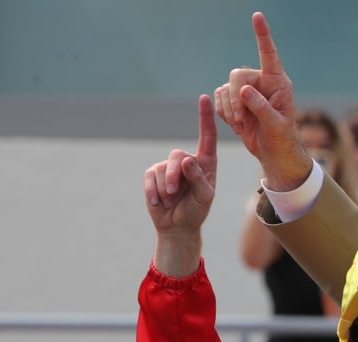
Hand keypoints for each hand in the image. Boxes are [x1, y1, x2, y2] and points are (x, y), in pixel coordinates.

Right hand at [143, 93, 216, 275]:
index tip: (204, 98)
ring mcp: (169, 167)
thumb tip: (186, 159)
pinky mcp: (154, 176)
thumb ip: (198, 178)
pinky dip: (153, 191)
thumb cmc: (196, 211)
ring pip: (162, 168)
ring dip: (165, 188)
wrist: (177, 227)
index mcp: (206, 163)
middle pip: (176, 155)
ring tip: (170, 200)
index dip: (205, 117)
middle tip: (175, 193)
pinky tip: (158, 202)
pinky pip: (150, 177)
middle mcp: (187, 161)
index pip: (206, 137)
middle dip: (174, 176)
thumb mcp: (204, 198)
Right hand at [214, 11, 311, 190]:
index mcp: (277, 82)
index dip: (262, 35)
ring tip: (242, 125)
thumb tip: (244, 91)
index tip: (257, 16)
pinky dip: (224, 114)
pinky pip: (220, 100)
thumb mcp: (276, 125)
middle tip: (239, 119)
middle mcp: (261, 82)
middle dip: (234, 98)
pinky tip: (237, 124)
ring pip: (225, 89)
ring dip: (229, 109)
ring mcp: (247, 91)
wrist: (274, 153)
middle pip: (237, 76)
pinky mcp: (235, 101)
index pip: (269, 54)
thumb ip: (261, 108)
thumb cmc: (282, 138)